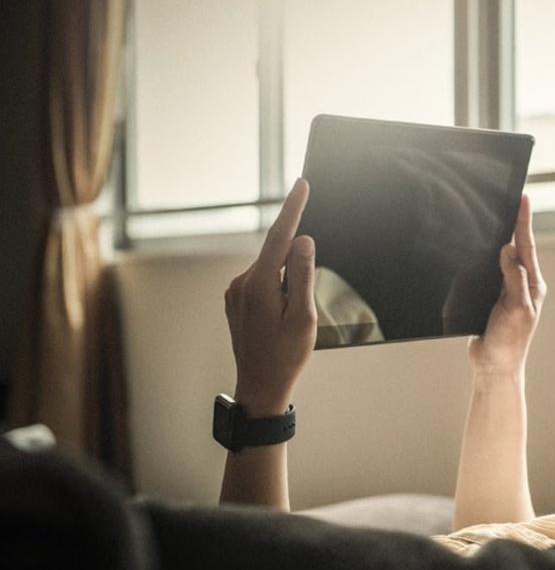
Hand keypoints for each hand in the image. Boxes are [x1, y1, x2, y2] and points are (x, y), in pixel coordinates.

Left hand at [224, 179, 317, 415]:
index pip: (280, 236)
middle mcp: (242, 283)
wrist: (260, 385)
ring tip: (290, 323)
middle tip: (302, 308)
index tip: (301, 184)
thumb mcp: (304, 316)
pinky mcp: (235, 300)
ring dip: (288, 284)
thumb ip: (302, 274)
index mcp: (259, 284)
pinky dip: (279, 290)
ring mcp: (236, 292)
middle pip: (278, 255)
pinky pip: (264, 283)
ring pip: (272, 271)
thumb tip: (302, 241)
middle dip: (298, 267)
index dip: (293, 208)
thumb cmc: (286, 355)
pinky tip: (281, 320)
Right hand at [468, 194, 546, 376]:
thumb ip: (514, 279)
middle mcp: (521, 285)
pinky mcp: (491, 299)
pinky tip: (480, 250)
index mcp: (532, 285)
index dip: (523, 221)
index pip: (526, 246)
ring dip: (498, 240)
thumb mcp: (516, 309)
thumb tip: (509, 249)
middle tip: (510, 199)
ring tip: (497, 217)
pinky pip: (487, 274)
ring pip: (500, 259)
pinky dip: (484, 260)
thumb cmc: (509, 343)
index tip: (523, 197)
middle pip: (516, 248)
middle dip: (513, 224)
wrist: (494, 367)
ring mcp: (506, 292)